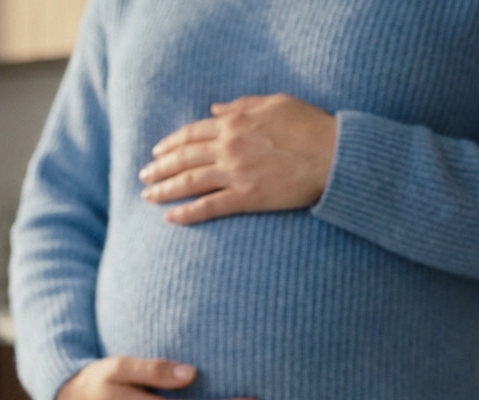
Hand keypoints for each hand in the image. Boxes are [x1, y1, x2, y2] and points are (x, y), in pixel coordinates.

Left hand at [139, 93, 336, 224]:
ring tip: (147, 195)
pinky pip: (209, 206)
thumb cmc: (311, 126)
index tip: (157, 151)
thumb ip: (241, 105)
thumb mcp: (276, 102)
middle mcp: (229, 146)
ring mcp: (236, 172)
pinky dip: (187, 213)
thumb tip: (214, 108)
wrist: (334, 154)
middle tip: (143, 176)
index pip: (192, 133)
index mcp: (235, 122)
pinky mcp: (247, 197)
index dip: (171, 143)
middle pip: (184, 157)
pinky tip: (170, 218)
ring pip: (189, 181)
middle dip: (159, 167)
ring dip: (164, 189)